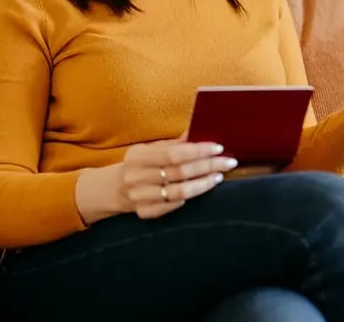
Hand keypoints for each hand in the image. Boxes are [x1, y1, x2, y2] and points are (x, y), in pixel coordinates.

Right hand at [114, 139, 238, 218]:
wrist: (114, 188)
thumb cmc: (139, 165)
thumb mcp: (150, 149)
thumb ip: (173, 144)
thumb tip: (197, 131)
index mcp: (137, 157)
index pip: (174, 154)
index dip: (198, 151)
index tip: (218, 148)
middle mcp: (136, 177)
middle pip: (180, 172)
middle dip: (208, 166)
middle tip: (228, 162)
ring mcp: (139, 197)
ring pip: (180, 192)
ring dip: (203, 184)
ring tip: (218, 176)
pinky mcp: (144, 212)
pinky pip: (171, 207)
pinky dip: (188, 199)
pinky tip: (199, 190)